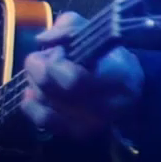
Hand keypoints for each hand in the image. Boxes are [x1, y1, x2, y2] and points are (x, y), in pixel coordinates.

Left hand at [21, 11, 143, 139]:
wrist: (129, 91)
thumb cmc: (109, 56)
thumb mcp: (95, 31)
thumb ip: (67, 28)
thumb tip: (41, 41)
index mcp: (115, 77)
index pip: (72, 79)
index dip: (55, 60)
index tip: (59, 50)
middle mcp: (103, 107)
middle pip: (52, 91)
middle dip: (38, 68)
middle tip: (44, 57)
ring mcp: (89, 125)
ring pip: (44, 104)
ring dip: (35, 83)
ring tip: (44, 72)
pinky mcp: (77, 133)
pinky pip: (43, 122)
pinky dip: (31, 105)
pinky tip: (31, 92)